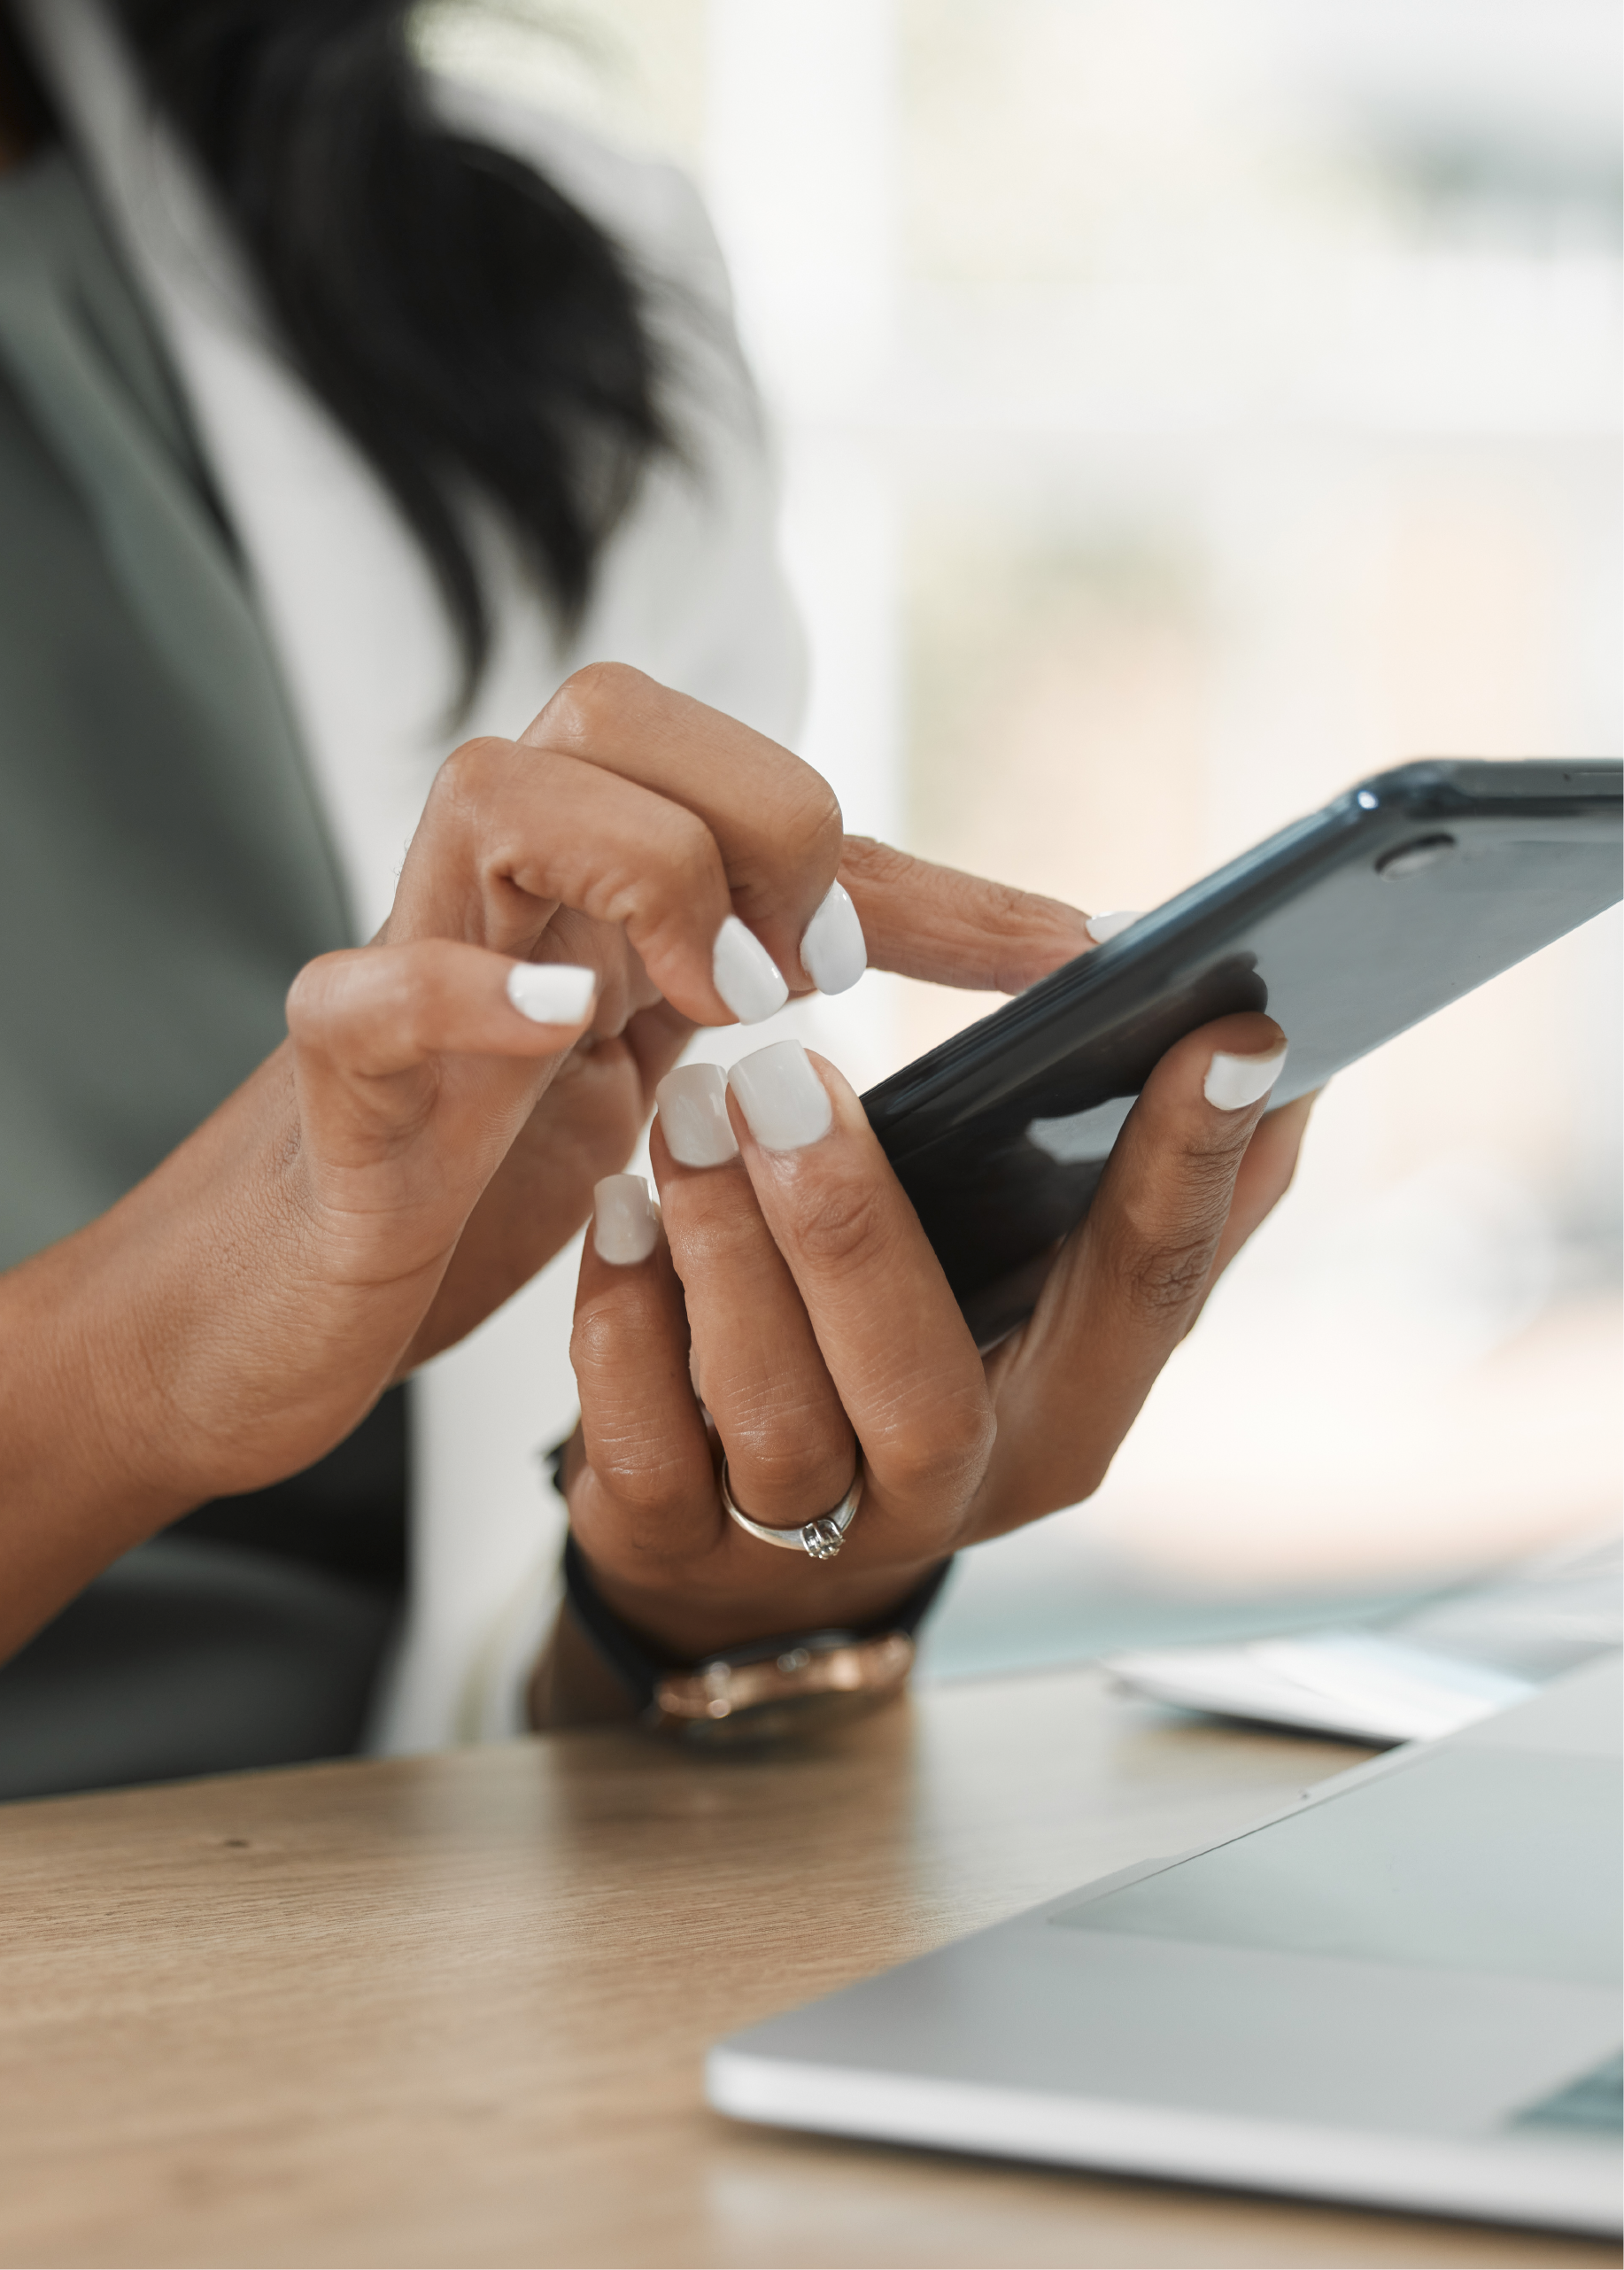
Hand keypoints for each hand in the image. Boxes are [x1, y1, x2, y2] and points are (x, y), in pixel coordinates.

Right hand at [0, 665, 1091, 1656]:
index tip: (1067, 950)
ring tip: (718, 1008)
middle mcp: (506, 890)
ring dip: (643, 874)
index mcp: (601, 888)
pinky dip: (467, 991)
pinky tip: (568, 1028)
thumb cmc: (481, 1173)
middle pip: (617, 711)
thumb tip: (1016, 957)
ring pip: (494, 789)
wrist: (283, 1301)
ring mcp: (408, 962)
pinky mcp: (330, 1078)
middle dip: (760, 820)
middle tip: (812, 982)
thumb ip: (795, 995)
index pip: (769, 802)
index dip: (928, 872)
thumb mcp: (672, 1078)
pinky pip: (368, 989)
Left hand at [549, 1011, 1310, 1686]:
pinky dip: (625, 1321)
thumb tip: (1276, 1062)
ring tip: (690, 1111)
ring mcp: (808, 1540)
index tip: (1233, 1027)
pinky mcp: (674, 1544)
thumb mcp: (1031, 1302)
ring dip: (724, 1250)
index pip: (1148, 1294)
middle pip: (924, 1389)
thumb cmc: (897, 1367)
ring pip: (776, 1417)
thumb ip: (1139, 1205)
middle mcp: (951, 1494)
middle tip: (787, 1071)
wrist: (738, 1552)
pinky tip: (620, 1213)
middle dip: (851, 1227)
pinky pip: (645, 1448)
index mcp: (1066, 1415)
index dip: (1197, 1167)